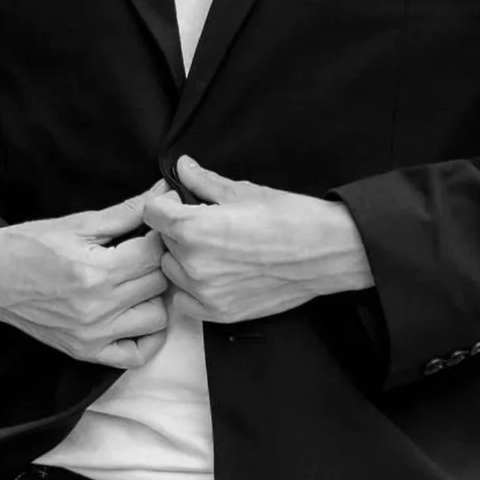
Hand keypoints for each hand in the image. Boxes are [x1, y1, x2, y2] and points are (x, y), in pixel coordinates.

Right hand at [0, 187, 168, 369]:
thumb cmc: (29, 245)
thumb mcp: (79, 222)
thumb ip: (127, 211)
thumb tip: (164, 192)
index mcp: (96, 271)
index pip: (154, 253)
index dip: (159, 234)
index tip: (154, 227)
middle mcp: (98, 308)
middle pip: (158, 282)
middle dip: (158, 262)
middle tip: (146, 250)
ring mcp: (93, 335)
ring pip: (157, 316)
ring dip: (155, 296)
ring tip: (139, 279)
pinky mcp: (86, 352)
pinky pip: (137, 355)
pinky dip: (147, 337)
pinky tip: (138, 313)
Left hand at [143, 157, 372, 325]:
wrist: (327, 252)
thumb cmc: (291, 218)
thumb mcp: (244, 191)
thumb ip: (204, 181)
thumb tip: (183, 167)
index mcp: (195, 228)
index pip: (152, 212)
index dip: (164, 202)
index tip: (180, 201)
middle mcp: (194, 263)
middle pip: (161, 241)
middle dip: (176, 229)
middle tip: (205, 222)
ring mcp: (205, 292)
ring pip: (172, 270)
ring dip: (183, 258)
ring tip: (214, 248)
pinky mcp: (220, 313)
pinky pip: (185, 300)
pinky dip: (192, 287)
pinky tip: (215, 273)